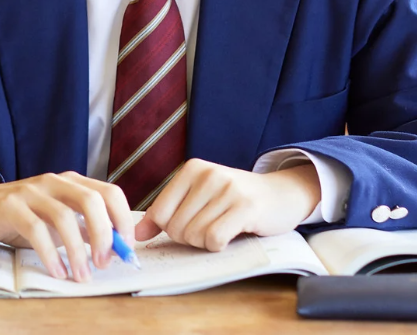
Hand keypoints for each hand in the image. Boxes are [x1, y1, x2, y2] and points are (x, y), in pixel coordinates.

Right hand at [0, 171, 134, 281]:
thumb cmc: (22, 215)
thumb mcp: (57, 220)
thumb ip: (84, 229)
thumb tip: (114, 249)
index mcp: (72, 182)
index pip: (110, 193)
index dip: (123, 221)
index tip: (126, 249)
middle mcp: (55, 182)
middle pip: (92, 201)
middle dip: (104, 235)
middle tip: (104, 263)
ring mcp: (32, 192)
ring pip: (64, 217)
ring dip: (77, 251)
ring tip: (81, 275)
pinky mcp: (11, 206)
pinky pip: (36, 230)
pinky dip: (50, 253)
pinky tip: (57, 271)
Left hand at [134, 159, 320, 250]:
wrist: (280, 195)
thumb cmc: (234, 200)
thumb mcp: (198, 198)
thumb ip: (166, 213)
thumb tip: (137, 234)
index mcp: (191, 169)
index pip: (159, 213)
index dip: (169, 229)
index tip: (187, 227)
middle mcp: (207, 175)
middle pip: (176, 227)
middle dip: (190, 238)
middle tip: (210, 229)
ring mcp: (227, 189)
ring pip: (195, 235)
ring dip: (206, 243)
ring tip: (223, 229)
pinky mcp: (245, 207)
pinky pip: (215, 239)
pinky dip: (218, 246)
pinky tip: (230, 236)